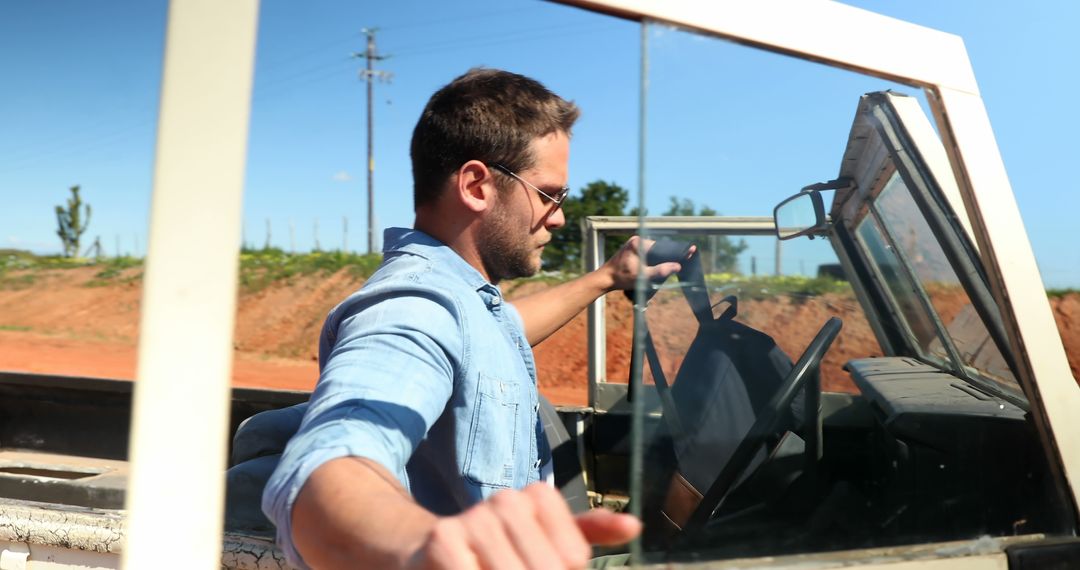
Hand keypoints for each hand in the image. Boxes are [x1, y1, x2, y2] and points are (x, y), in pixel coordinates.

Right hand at [406, 483, 640, 569]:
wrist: (430, 551)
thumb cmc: (499, 550)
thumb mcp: (547, 539)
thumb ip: (589, 533)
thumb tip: (634, 526)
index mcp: (539, 497)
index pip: (573, 560)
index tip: (539, 566)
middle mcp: (509, 501)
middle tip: (518, 569)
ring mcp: (475, 518)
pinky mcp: (445, 541)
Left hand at [602, 235, 694, 291]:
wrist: (605, 279)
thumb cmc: (621, 278)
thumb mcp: (643, 276)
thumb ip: (660, 270)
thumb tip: (677, 266)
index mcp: (639, 243)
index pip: (663, 246)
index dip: (676, 250)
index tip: (690, 250)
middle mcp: (637, 240)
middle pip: (660, 247)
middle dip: (671, 254)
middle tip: (685, 259)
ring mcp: (634, 244)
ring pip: (655, 250)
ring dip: (663, 258)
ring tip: (676, 263)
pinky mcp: (633, 250)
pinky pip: (649, 252)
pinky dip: (656, 259)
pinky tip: (663, 265)